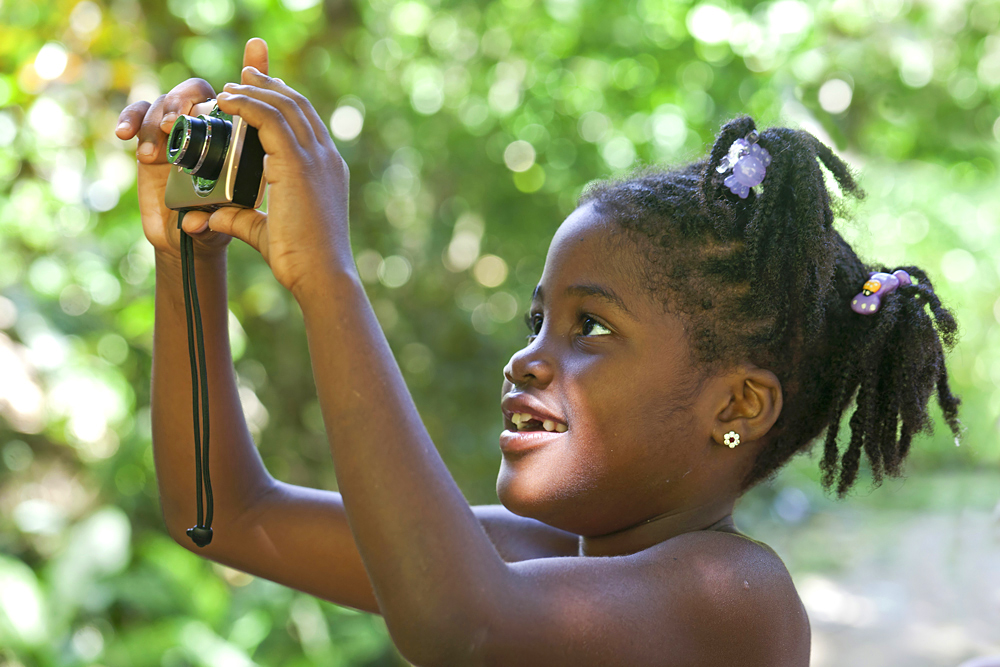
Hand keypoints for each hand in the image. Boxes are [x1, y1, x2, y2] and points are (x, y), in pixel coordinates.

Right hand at [114, 38, 269, 260]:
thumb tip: (195, 223)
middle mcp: (210, 129)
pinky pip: (138, 115)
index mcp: (239, 140)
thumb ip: (217, 222)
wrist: (188, 241)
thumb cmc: (218, 226)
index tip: (255, 48)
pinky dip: (130, 118)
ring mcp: (179, 132)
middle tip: (177, 120)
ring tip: (154, 149)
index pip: (249, 99)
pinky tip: (123, 134)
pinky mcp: (151, 138)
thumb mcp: (231, 224)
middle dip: (185, 98)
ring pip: (166, 101)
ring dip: (157, 117)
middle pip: (200, 91)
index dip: (256, 70)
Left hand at [196, 50, 354, 297]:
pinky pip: (269, 120)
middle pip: (298, 105)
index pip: (308, 123)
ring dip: (254, 90)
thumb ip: (239, 218)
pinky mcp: (297, 164)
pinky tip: (227, 101)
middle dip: (270, 85)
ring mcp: (315, 159)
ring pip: (284, 106)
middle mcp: (326, 158)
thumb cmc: (301, 261)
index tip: (262, 90)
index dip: (285, 101)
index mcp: (327, 171)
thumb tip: (208, 217)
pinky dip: (246, 105)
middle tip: (244, 73)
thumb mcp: (266, 232)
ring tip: (230, 84)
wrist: (321, 274)